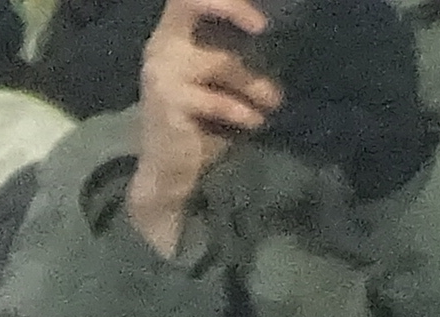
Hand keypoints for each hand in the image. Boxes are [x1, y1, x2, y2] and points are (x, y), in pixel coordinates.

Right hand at [126, 0, 279, 254]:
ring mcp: (161, 73)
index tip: (259, 16)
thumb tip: (278, 35)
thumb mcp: (215, 83)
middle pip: (191, 2)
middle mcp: (160, 47)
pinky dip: (241, 111)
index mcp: (170, 36)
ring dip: (253, 83)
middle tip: (263, 27)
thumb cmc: (197, 127)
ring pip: (221, 62)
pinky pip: (216, 99)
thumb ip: (231, 53)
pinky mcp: (168, 102)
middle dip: (231, 7)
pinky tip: (255, 122)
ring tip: (273, 101)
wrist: (167, 177)